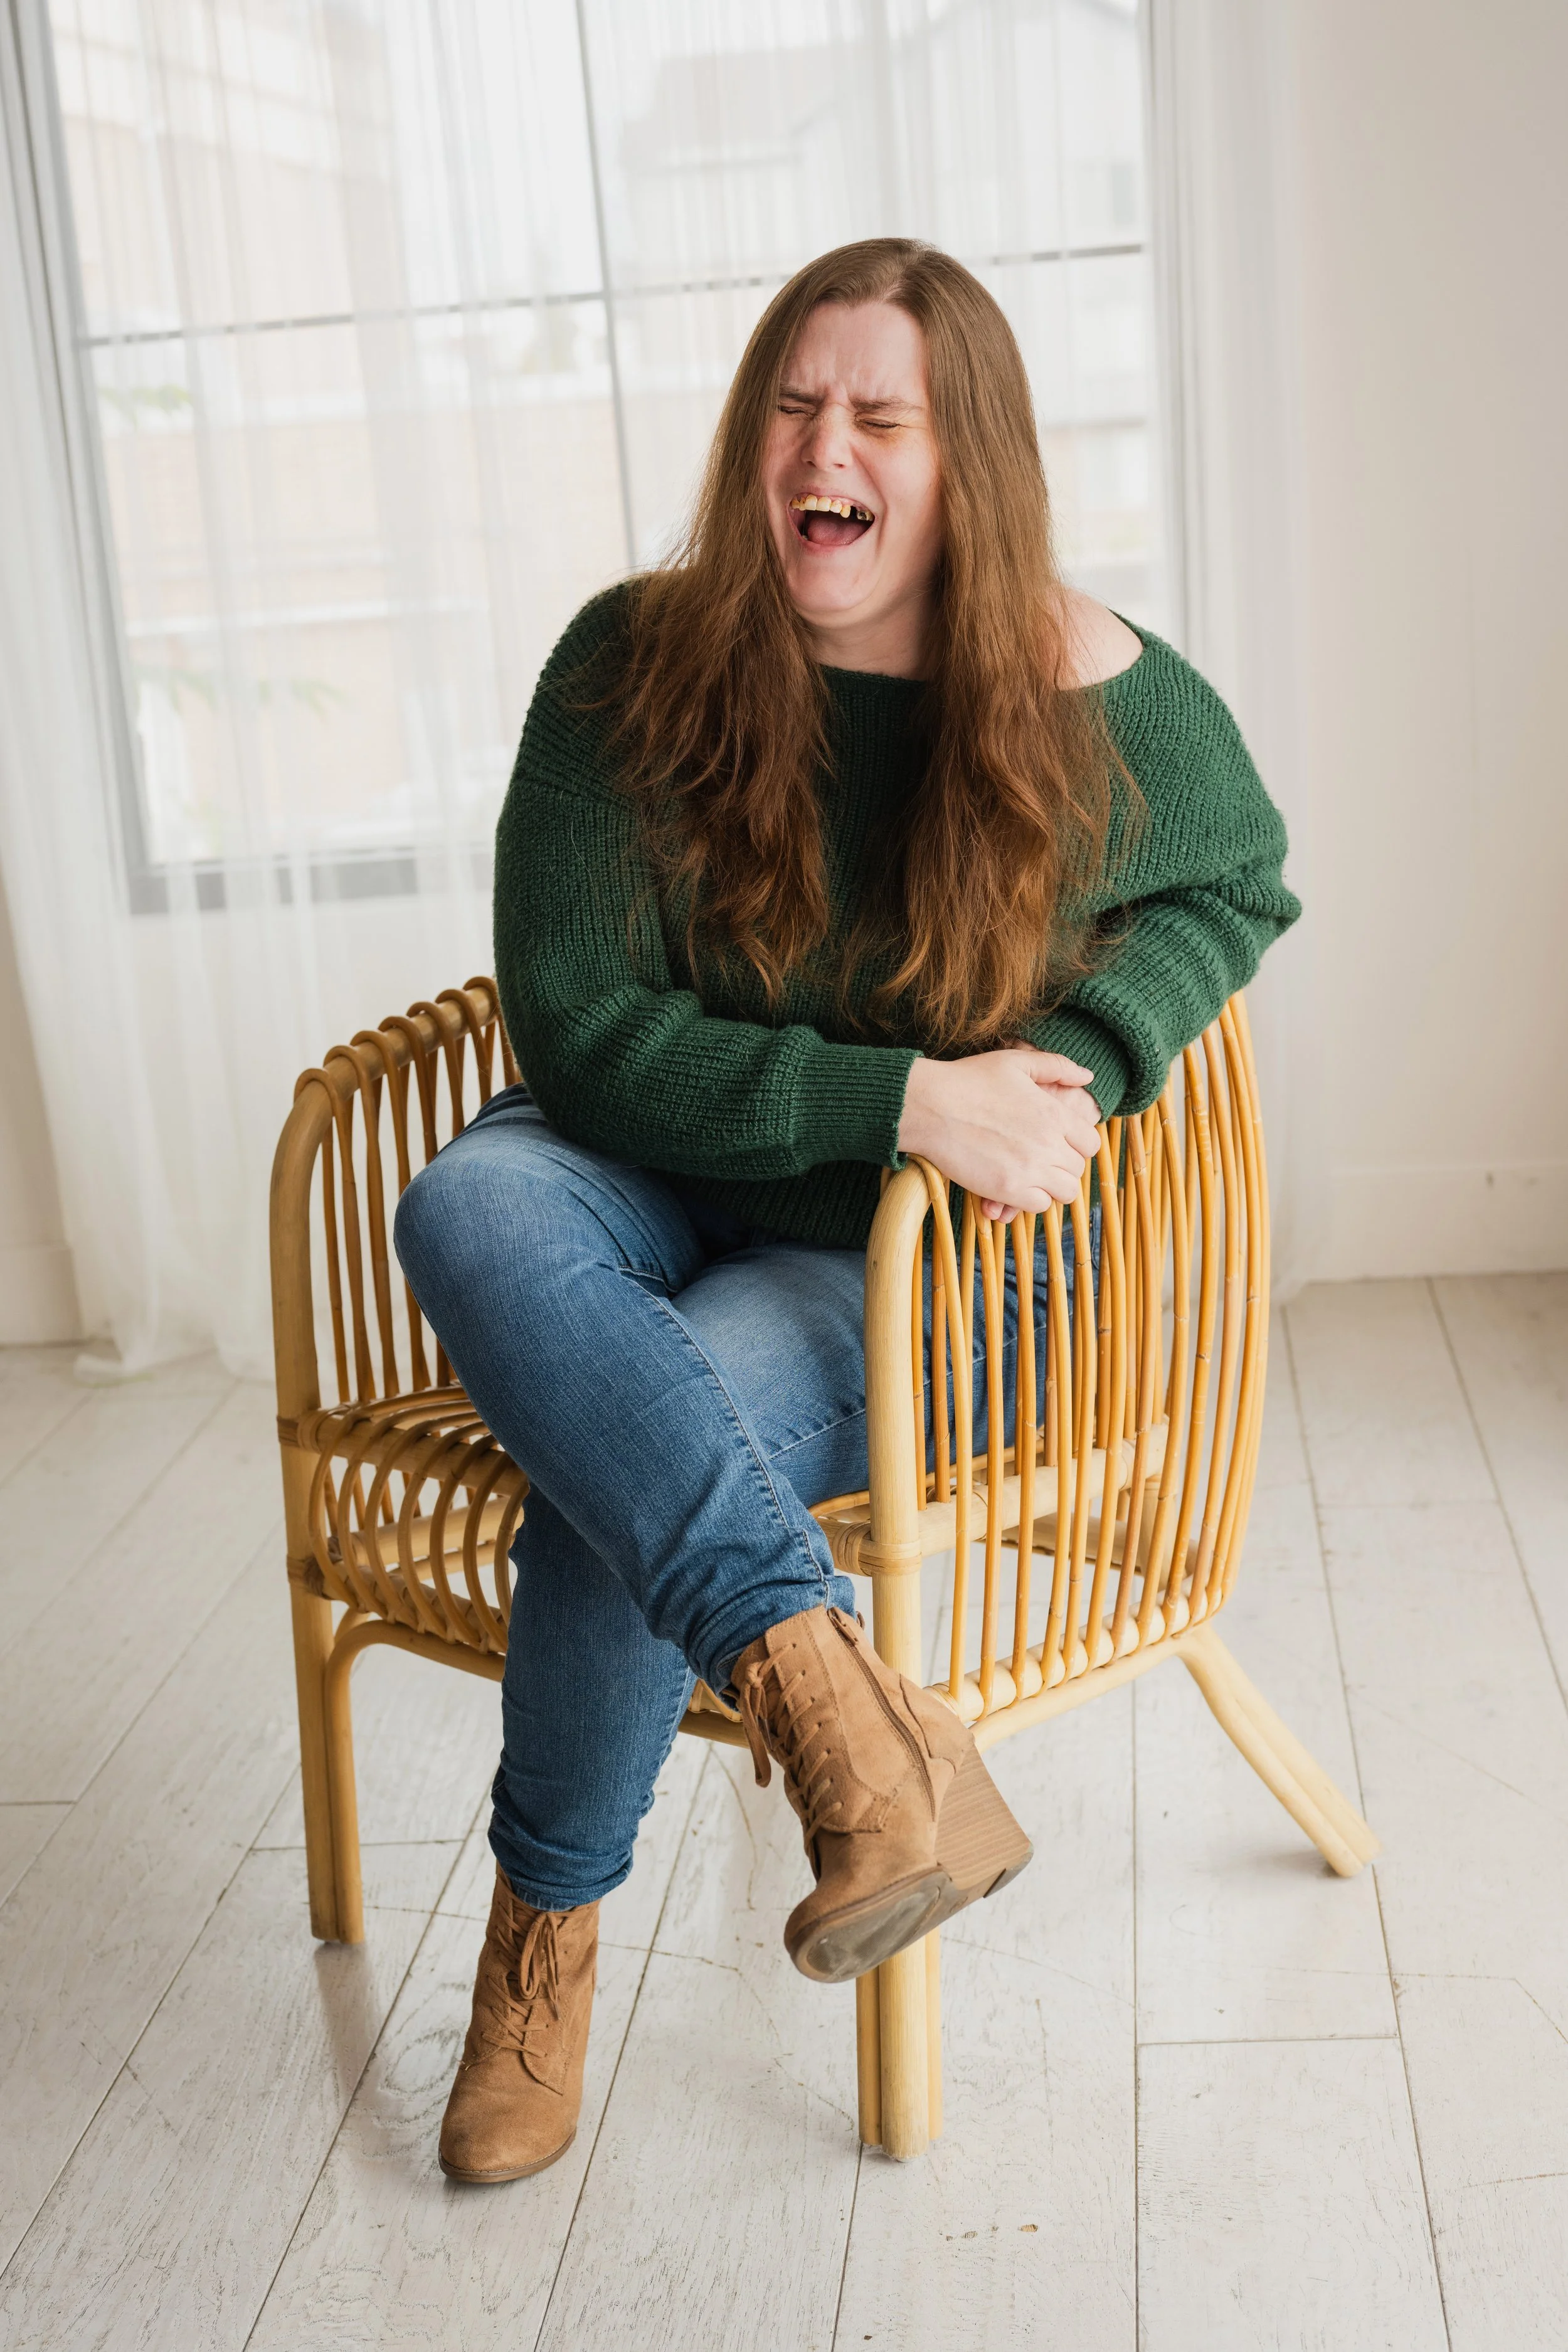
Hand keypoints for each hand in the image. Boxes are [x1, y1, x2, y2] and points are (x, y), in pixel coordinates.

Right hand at [896, 1045, 1102, 1221]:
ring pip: (1065, 1192)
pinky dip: (1031, 1200)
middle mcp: (1049, 1144)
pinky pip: (1039, 1206)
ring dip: (1052, 1186)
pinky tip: (1015, 1186)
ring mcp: (1030, 1169)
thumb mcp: (1016, 1062)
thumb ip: (1056, 1066)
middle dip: (1063, 1166)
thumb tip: (1087, 1077)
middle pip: (1078, 1169)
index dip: (1077, 1145)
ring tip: (1031, 1176)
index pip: (1090, 1144)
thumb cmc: (969, 1080)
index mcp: (1054, 1114)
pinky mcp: (1007, 1189)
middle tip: (1040, 1159)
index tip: (1058, 1144)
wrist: (930, 1106)